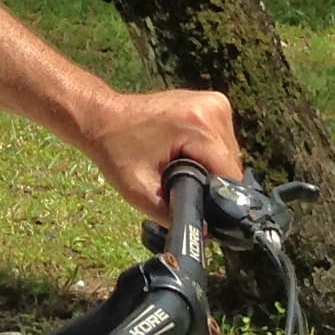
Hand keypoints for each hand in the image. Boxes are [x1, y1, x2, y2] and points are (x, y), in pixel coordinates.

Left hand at [82, 86, 240, 219]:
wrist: (103, 117)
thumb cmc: (116, 150)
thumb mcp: (140, 191)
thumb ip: (175, 215)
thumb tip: (209, 233)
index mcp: (199, 125)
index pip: (230, 176)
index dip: (216, 198)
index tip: (194, 202)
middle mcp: (213, 108)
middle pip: (231, 166)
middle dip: (211, 182)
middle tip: (179, 182)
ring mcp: (214, 101)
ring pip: (229, 154)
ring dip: (210, 168)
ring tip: (179, 167)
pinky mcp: (212, 103)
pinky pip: (221, 141)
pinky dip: (207, 153)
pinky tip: (184, 153)